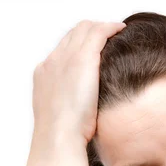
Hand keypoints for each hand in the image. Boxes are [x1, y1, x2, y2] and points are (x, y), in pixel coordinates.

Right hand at [25, 20, 125, 165]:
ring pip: (85, 29)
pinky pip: (99, 32)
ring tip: (116, 31)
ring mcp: (66, 58)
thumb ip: (68, 105)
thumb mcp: (60, 116)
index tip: (94, 49)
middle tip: (108, 36)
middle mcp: (53, 61)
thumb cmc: (62, 136)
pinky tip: (121, 30)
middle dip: (90, 32)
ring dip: (101, 28)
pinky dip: (110, 28)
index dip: (79, 45)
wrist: (58, 138)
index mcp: (44, 74)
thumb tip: (81, 110)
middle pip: (72, 35)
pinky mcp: (83, 58)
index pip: (62, 49)